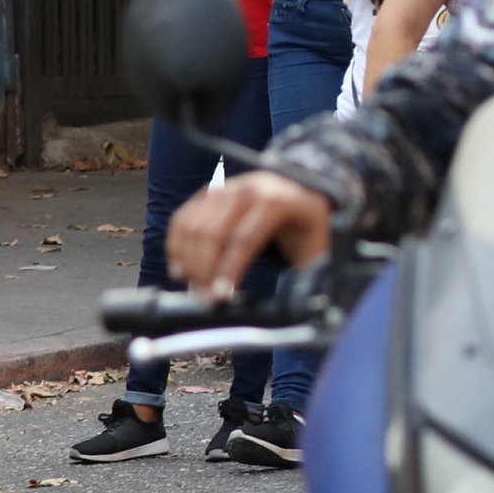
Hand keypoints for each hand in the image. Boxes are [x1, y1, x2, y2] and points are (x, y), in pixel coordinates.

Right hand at [168, 172, 333, 300]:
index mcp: (278, 201)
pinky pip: (183, 218)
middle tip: (206, 299)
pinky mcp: (210, 193)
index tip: (220, 296)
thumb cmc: (310, 225)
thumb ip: (307, 274)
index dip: (229, 270)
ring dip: (187, 262)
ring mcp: (226, 188)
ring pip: (192, 226)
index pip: (244, 239)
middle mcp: (249, 189)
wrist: (302, 194)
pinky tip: (180, 269)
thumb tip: (297, 304)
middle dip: (204, 271)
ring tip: (195, 288)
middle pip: (212, 233)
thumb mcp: (316, 247)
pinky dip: (177, 246)